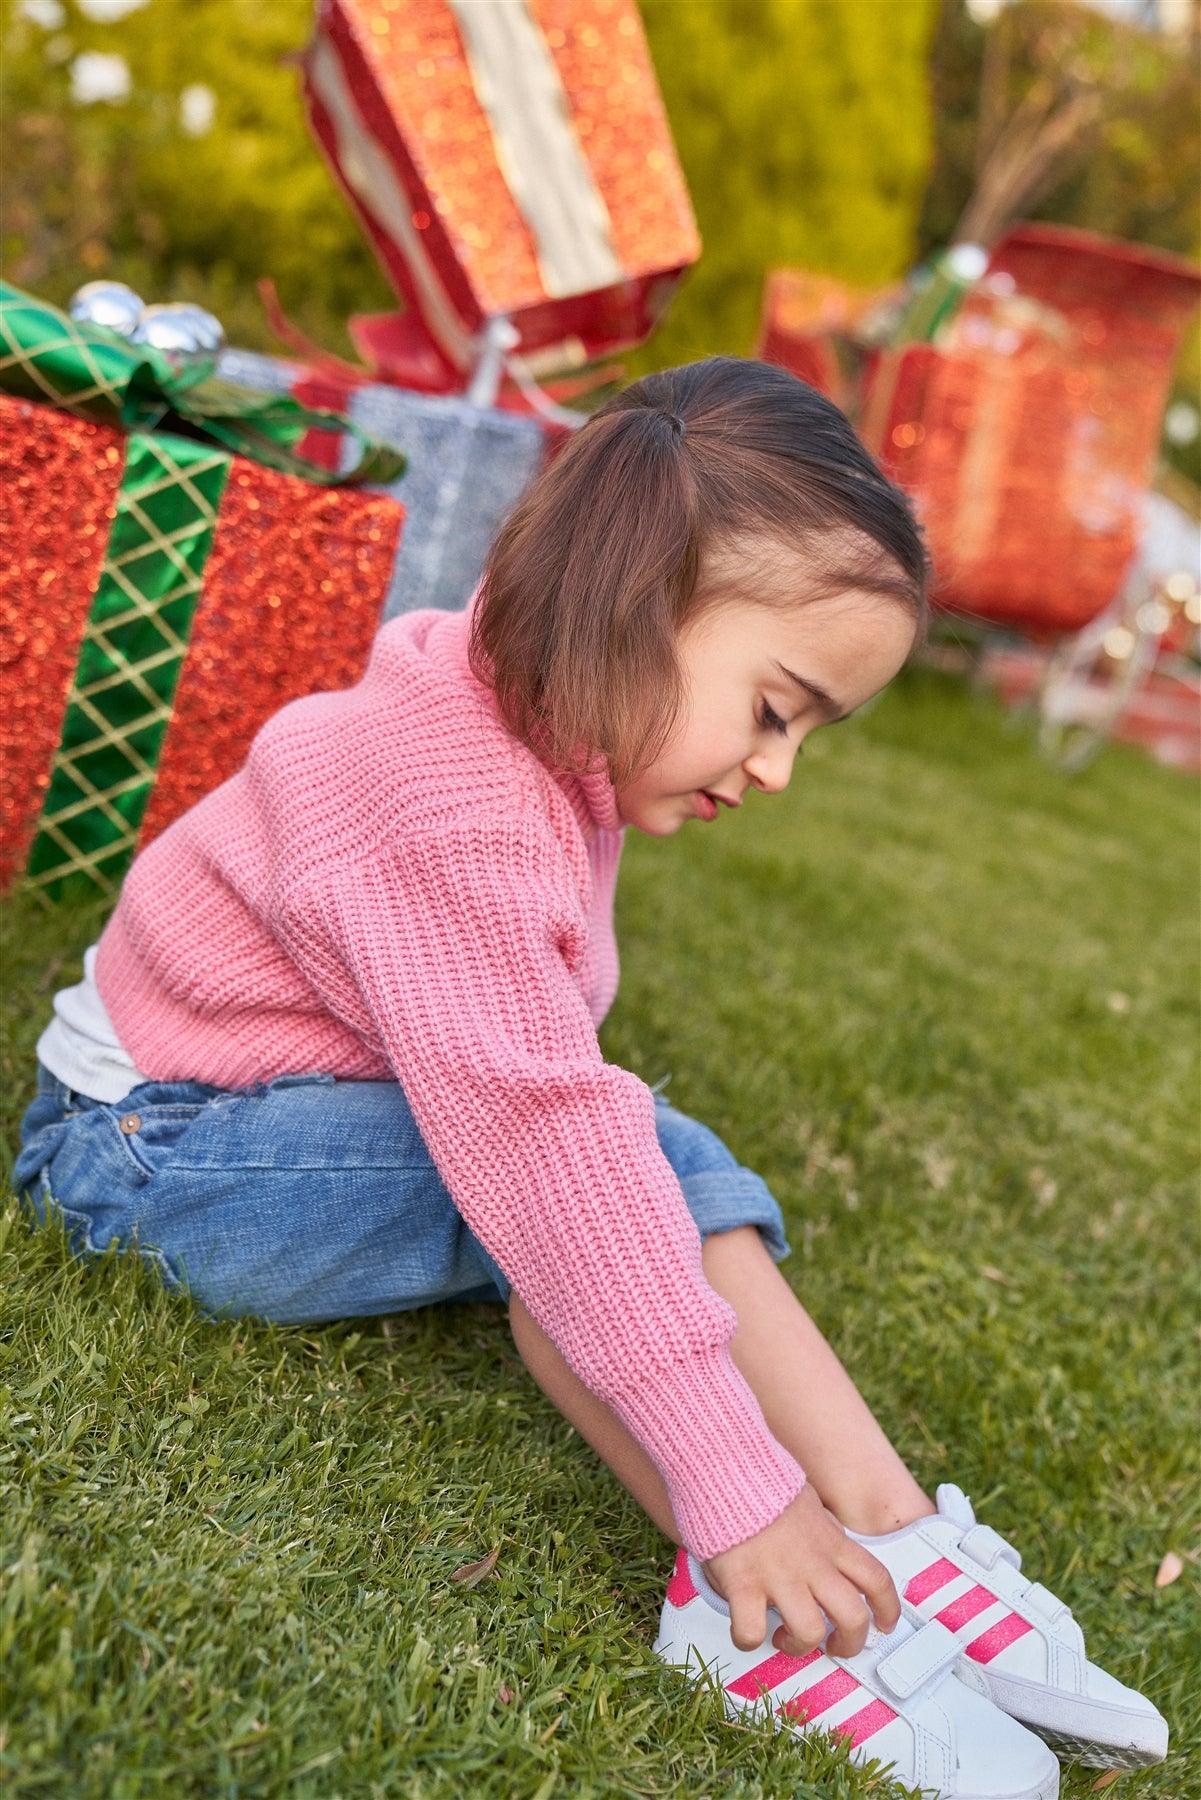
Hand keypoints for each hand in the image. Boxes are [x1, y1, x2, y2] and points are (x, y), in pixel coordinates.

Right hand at [701, 1480, 899, 1660]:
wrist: (726, 1466)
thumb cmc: (762, 1483)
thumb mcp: (808, 1503)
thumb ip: (823, 1530)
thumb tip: (832, 1543)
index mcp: (830, 1542)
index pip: (877, 1580)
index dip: (889, 1609)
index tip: (885, 1624)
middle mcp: (811, 1562)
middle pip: (853, 1618)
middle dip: (849, 1643)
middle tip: (833, 1646)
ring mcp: (778, 1575)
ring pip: (809, 1632)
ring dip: (798, 1646)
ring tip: (784, 1636)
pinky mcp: (743, 1583)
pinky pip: (752, 1632)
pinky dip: (748, 1640)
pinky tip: (744, 1629)